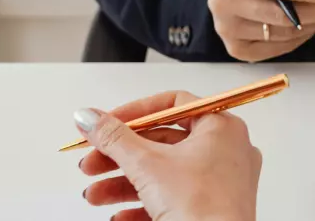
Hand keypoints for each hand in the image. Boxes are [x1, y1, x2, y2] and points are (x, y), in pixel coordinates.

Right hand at [75, 91, 261, 220]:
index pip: (172, 104)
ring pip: (164, 174)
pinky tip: (118, 216)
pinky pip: (174, 199)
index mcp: (221, 127)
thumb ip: (113, 137)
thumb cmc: (200, 206)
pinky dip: (143, 204)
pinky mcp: (212, 208)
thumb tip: (88, 116)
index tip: (105, 123)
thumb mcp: (146, 164)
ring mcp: (222, 181)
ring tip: (94, 195)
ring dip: (123, 183)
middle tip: (91, 162)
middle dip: (119, 156)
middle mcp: (226, 150)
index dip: (134, 113)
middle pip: (162, 142)